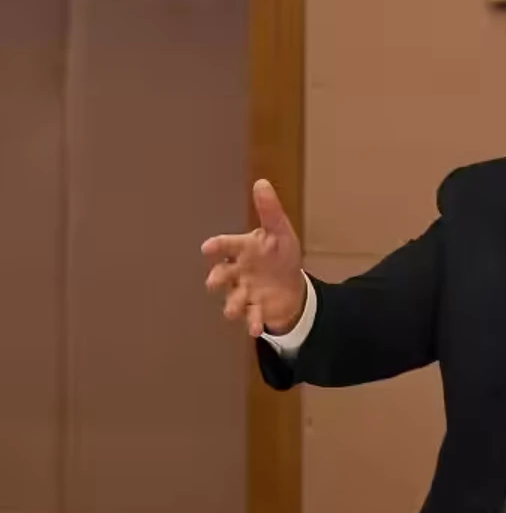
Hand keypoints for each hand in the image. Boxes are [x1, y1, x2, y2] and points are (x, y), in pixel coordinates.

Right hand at [202, 179, 307, 336]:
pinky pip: (251, 317)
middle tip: (214, 282)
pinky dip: (252, 323)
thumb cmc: (280, 255)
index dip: (217, 246)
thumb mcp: (280, 232)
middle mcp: (239, 272)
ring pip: (233, 299)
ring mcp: (245, 292)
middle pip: (222, 274)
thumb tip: (261, 182)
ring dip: (232, 305)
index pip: (226, 245)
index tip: (208, 248)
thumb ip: (269, 210)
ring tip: (234, 311)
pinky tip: (255, 329)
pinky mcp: (256, 309)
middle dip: (217, 278)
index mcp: (243, 250)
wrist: (291, 286)